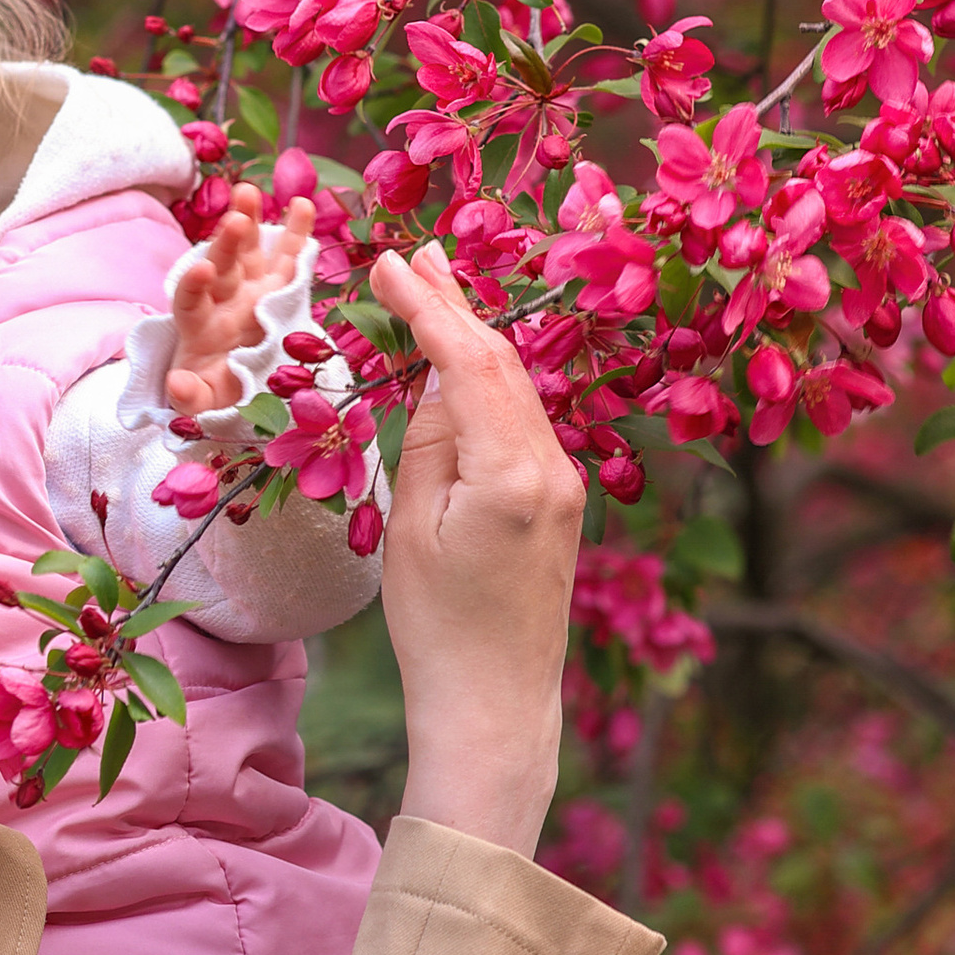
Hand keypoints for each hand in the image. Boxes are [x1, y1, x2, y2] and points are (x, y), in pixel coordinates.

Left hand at [167, 187, 317, 413]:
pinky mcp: (279, 288)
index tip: (203, 269)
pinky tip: (302, 206)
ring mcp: (252, 289)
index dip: (194, 284)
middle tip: (235, 220)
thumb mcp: (202, 401)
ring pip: (249, 251)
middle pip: (221, 266)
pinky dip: (295, 233)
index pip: (190, 300)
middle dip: (227, 243)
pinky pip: (288, 258)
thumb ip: (189, 396)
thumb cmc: (216, 392)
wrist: (243, 387)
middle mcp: (223, 299)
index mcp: (199, 326)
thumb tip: (176, 385)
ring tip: (249, 193)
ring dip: (249, 221)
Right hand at [369, 239, 584, 857]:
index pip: (469, 361)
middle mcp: (554, 467)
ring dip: (473, 335)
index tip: (387, 262)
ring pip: (515, 387)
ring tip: (433, 286)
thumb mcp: (411, 527)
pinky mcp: (562, 500)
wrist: (495, 702)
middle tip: (414, 252)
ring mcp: (567, 483)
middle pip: (501, 362)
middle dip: (456, 303)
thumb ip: (427, 442)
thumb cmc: (437, 627)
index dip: (427, 305)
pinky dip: (487, 379)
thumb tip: (435, 382)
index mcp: (512, 473)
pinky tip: (462, 360)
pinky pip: (521, 419)